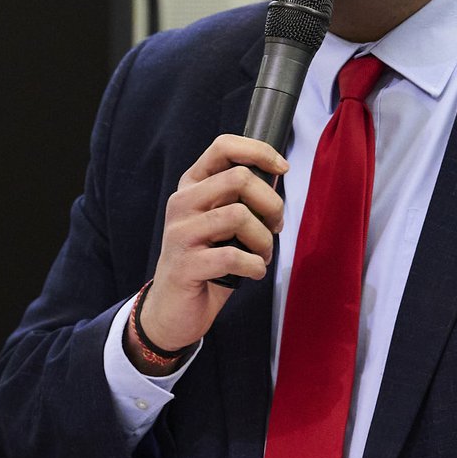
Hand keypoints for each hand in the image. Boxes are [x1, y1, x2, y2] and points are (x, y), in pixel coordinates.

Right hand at [131, 134, 286, 363]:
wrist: (174, 310)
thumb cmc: (207, 262)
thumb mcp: (222, 223)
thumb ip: (241, 199)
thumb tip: (275, 176)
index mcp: (192, 187)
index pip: (223, 147)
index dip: (259, 152)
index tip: (282, 169)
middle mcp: (182, 203)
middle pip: (238, 178)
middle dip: (271, 204)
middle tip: (275, 227)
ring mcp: (180, 234)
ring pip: (239, 216)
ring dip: (264, 240)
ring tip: (262, 255)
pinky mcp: (185, 265)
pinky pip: (234, 256)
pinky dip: (255, 266)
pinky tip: (254, 273)